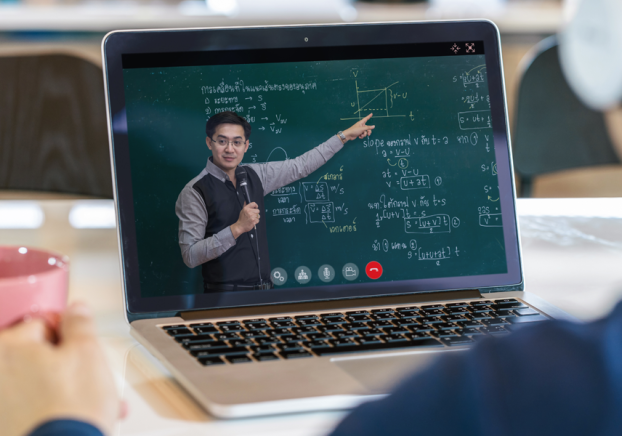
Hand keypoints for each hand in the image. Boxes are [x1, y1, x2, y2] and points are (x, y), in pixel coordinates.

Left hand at [0, 303, 120, 435]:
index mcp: (7, 348)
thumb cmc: (70, 410)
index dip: (68, 334)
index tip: (81, 346)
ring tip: (93, 404)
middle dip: (67, 366)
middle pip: (36, 357)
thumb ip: (80, 323)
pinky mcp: (5, 425)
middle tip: (89, 376)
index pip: (41, 324)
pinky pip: (31, 409)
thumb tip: (76, 310)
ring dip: (64, 389)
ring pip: (36, 385)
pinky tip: (76, 417)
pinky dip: (52, 410)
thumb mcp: (88, 351)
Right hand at [230, 202, 259, 237]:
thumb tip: (245, 201)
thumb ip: (245, 206)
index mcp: (246, 208)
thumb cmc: (241, 219)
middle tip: (252, 216)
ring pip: (258, 216)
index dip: (256, 206)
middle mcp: (249, 211)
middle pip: (258, 210)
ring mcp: (251, 216)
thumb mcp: (242, 211)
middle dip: (256, 213)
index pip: (254, 203)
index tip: (256, 208)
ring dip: (256, 218)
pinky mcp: (254, 220)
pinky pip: (258, 220)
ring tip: (252, 219)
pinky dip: (256, 222)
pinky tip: (252, 222)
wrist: (240, 226)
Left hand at [342, 113, 374, 141]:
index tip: (371, 114)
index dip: (369, 116)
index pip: (366, 118)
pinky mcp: (359, 133)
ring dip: (364, 134)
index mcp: (361, 123)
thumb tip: (373, 126)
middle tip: (369, 134)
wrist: (349, 135)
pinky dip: (362, 136)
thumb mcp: (362, 129)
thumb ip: (368, 128)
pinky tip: (359, 137)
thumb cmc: (354, 130)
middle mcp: (361, 126)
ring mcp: (360, 130)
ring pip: (365, 132)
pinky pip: (363, 134)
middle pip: (367, 128)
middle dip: (368, 131)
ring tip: (361, 135)